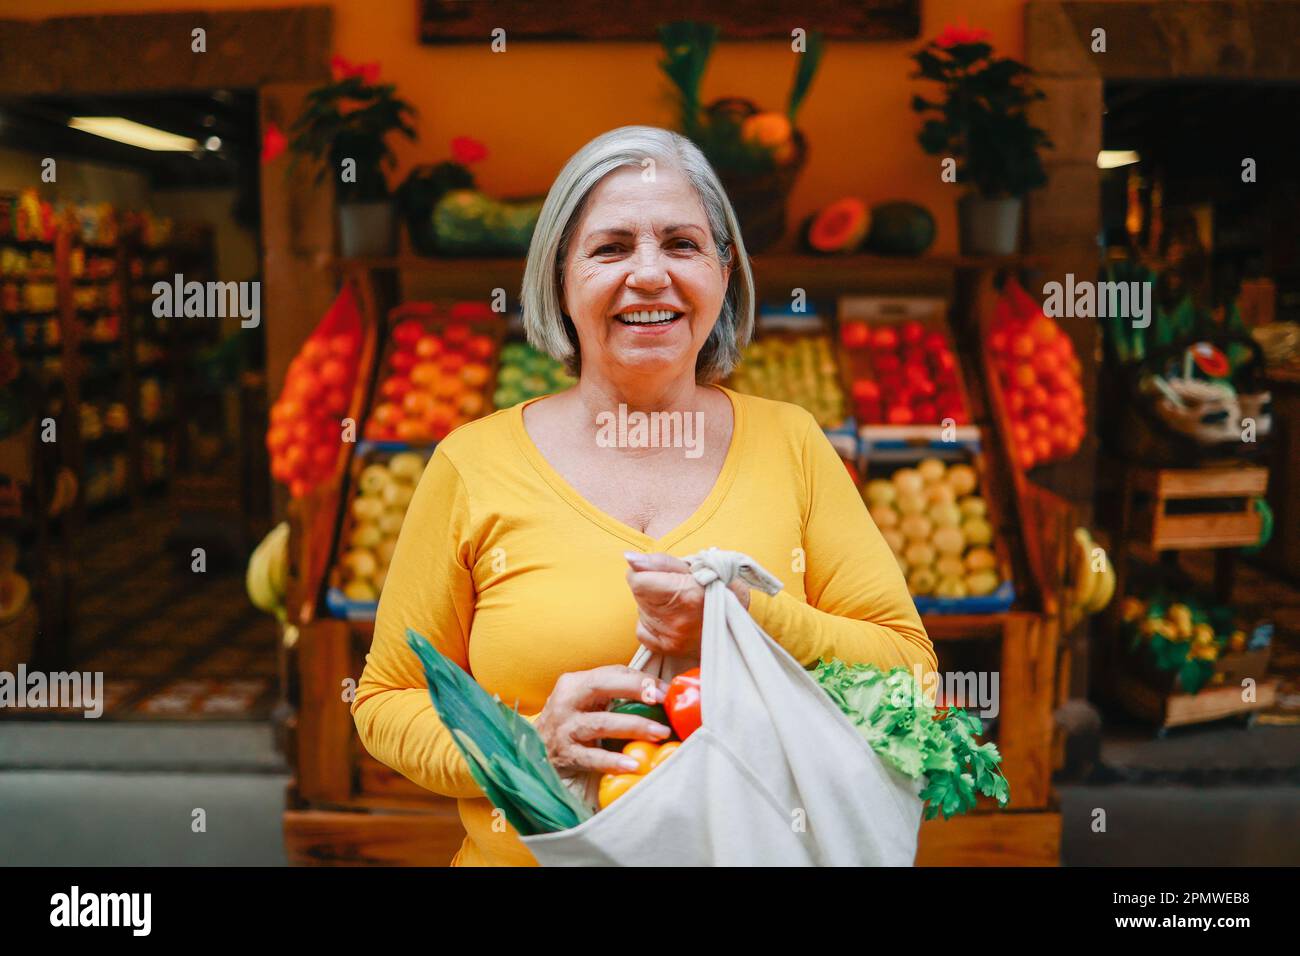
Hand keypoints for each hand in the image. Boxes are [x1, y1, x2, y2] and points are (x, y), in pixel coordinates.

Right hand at [534, 665, 672, 774]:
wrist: (534, 749)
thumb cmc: (570, 721)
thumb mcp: (584, 701)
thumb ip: (612, 693)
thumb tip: (658, 692)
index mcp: (575, 683)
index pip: (611, 673)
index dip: (640, 679)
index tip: (666, 689)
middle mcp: (567, 702)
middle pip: (602, 687)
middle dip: (634, 689)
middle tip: (662, 699)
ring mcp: (564, 729)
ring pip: (601, 723)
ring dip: (634, 727)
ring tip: (660, 733)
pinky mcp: (565, 755)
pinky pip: (591, 758)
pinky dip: (612, 762)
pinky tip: (632, 765)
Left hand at [624, 551, 749, 658]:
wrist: (741, 627)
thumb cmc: (722, 590)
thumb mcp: (698, 566)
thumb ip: (661, 562)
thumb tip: (629, 558)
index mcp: (687, 594)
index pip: (637, 580)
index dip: (645, 571)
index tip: (660, 573)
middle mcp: (677, 620)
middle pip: (638, 595)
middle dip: (650, 587)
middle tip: (675, 588)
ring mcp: (672, 638)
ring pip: (640, 611)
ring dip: (652, 604)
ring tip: (677, 604)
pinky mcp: (668, 650)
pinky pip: (642, 630)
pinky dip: (652, 622)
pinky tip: (671, 618)